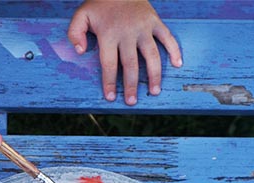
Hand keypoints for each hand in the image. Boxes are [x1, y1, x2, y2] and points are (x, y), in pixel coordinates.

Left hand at [67, 0, 181, 104]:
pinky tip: (177, 64)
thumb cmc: (99, 4)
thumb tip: (81, 52)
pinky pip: (167, 37)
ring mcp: (144, 28)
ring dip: (154, 75)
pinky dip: (174, 50)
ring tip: (154, 92)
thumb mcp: (81, 16)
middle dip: (131, 85)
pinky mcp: (155, 22)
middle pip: (131, 64)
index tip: (111, 97)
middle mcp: (128, 33)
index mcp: (109, 34)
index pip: (109, 63)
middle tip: (132, 102)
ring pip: (151, 55)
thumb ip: (75, 34)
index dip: (110, 82)